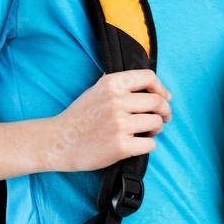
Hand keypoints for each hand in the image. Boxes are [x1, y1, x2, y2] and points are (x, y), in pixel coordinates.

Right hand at [45, 70, 171, 171]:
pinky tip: (138, 144)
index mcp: (111, 84)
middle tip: (164, 117)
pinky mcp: (120, 146)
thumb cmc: (80, 117)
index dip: (161, 88)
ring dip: (156, 129)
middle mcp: (116, 101)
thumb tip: (155, 88)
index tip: (165, 97)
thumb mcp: (97, 90)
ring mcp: (119, 124)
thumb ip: (122, 85)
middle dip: (165, 111)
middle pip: (158, 102)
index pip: (149, 77)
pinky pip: (150, 144)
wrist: (58, 142)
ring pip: (156, 122)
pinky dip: (148, 145)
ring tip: (147, 131)